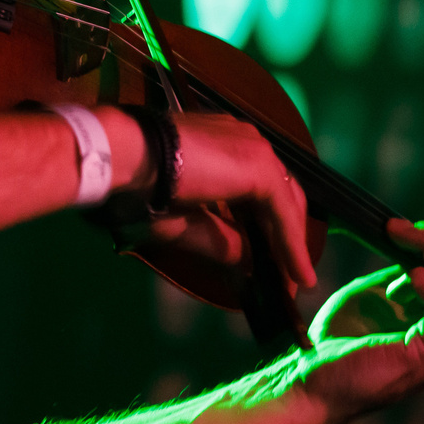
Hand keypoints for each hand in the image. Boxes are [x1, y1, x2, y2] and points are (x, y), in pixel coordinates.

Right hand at [109, 111, 314, 295]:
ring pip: (286, 202)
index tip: (270, 263)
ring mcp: (255, 149)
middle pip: (281, 194)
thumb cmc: (140, 187)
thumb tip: (251, 265)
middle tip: (288, 276)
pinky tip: (296, 272)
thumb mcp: (185, 223)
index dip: (267, 227)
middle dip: (286, 237)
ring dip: (291, 243)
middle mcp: (245, 141)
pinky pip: (284, 211)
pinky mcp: (260, 165)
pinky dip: (292, 243)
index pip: (259, 189)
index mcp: (224, 147)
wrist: (126, 158)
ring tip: (296, 281)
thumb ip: (223, 240)